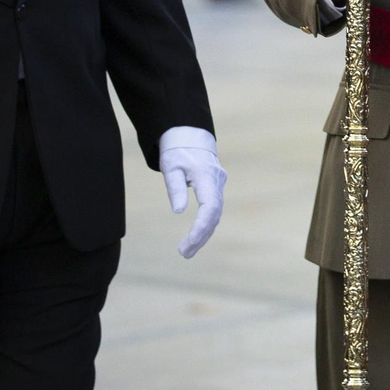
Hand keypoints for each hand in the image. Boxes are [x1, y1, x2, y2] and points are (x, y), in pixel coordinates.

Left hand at [158, 128, 226, 257]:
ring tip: (187, 251)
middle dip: (201, 236)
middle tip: (183, 253)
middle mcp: (217, 181)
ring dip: (203, 233)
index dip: (201, 226)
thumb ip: (175, 188)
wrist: (190, 135)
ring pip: (215, 214)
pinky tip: (195, 237)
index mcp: (206, 175)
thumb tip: (178, 211)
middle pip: (214, 215)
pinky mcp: (216, 188)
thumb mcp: (170, 166)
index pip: (209, 206)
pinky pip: (213, 210)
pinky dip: (205, 224)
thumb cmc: (177, 150)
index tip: (189, 241)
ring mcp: (218, 185)